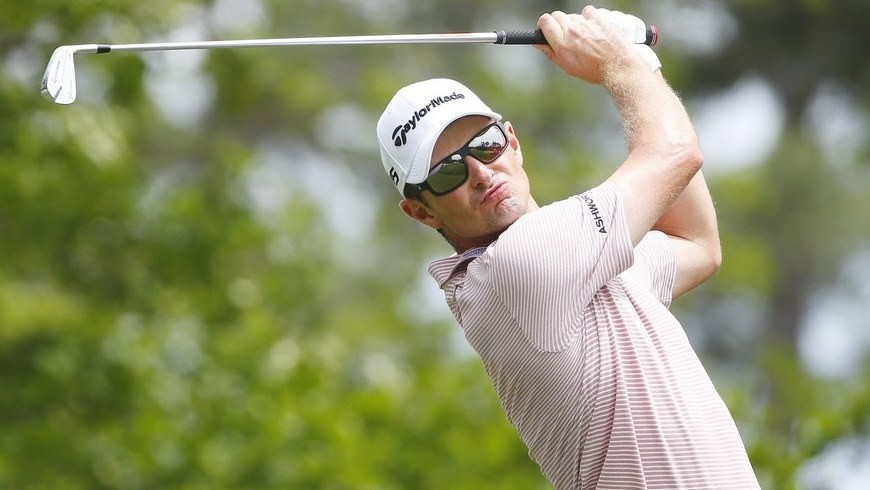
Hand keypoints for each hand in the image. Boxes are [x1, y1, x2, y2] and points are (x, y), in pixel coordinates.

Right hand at [535, 6, 658, 82]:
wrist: (617, 66)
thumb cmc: (593, 70)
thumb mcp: (567, 66)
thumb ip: (550, 52)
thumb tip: (537, 43)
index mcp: (561, 43)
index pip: (545, 21)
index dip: (544, 24)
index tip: (547, 28)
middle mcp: (572, 31)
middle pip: (557, 15)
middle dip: (558, 24)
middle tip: (566, 35)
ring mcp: (586, 23)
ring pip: (573, 15)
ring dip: (574, 23)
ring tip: (583, 36)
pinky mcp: (598, 18)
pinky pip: (587, 11)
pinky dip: (588, 18)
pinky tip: (592, 28)